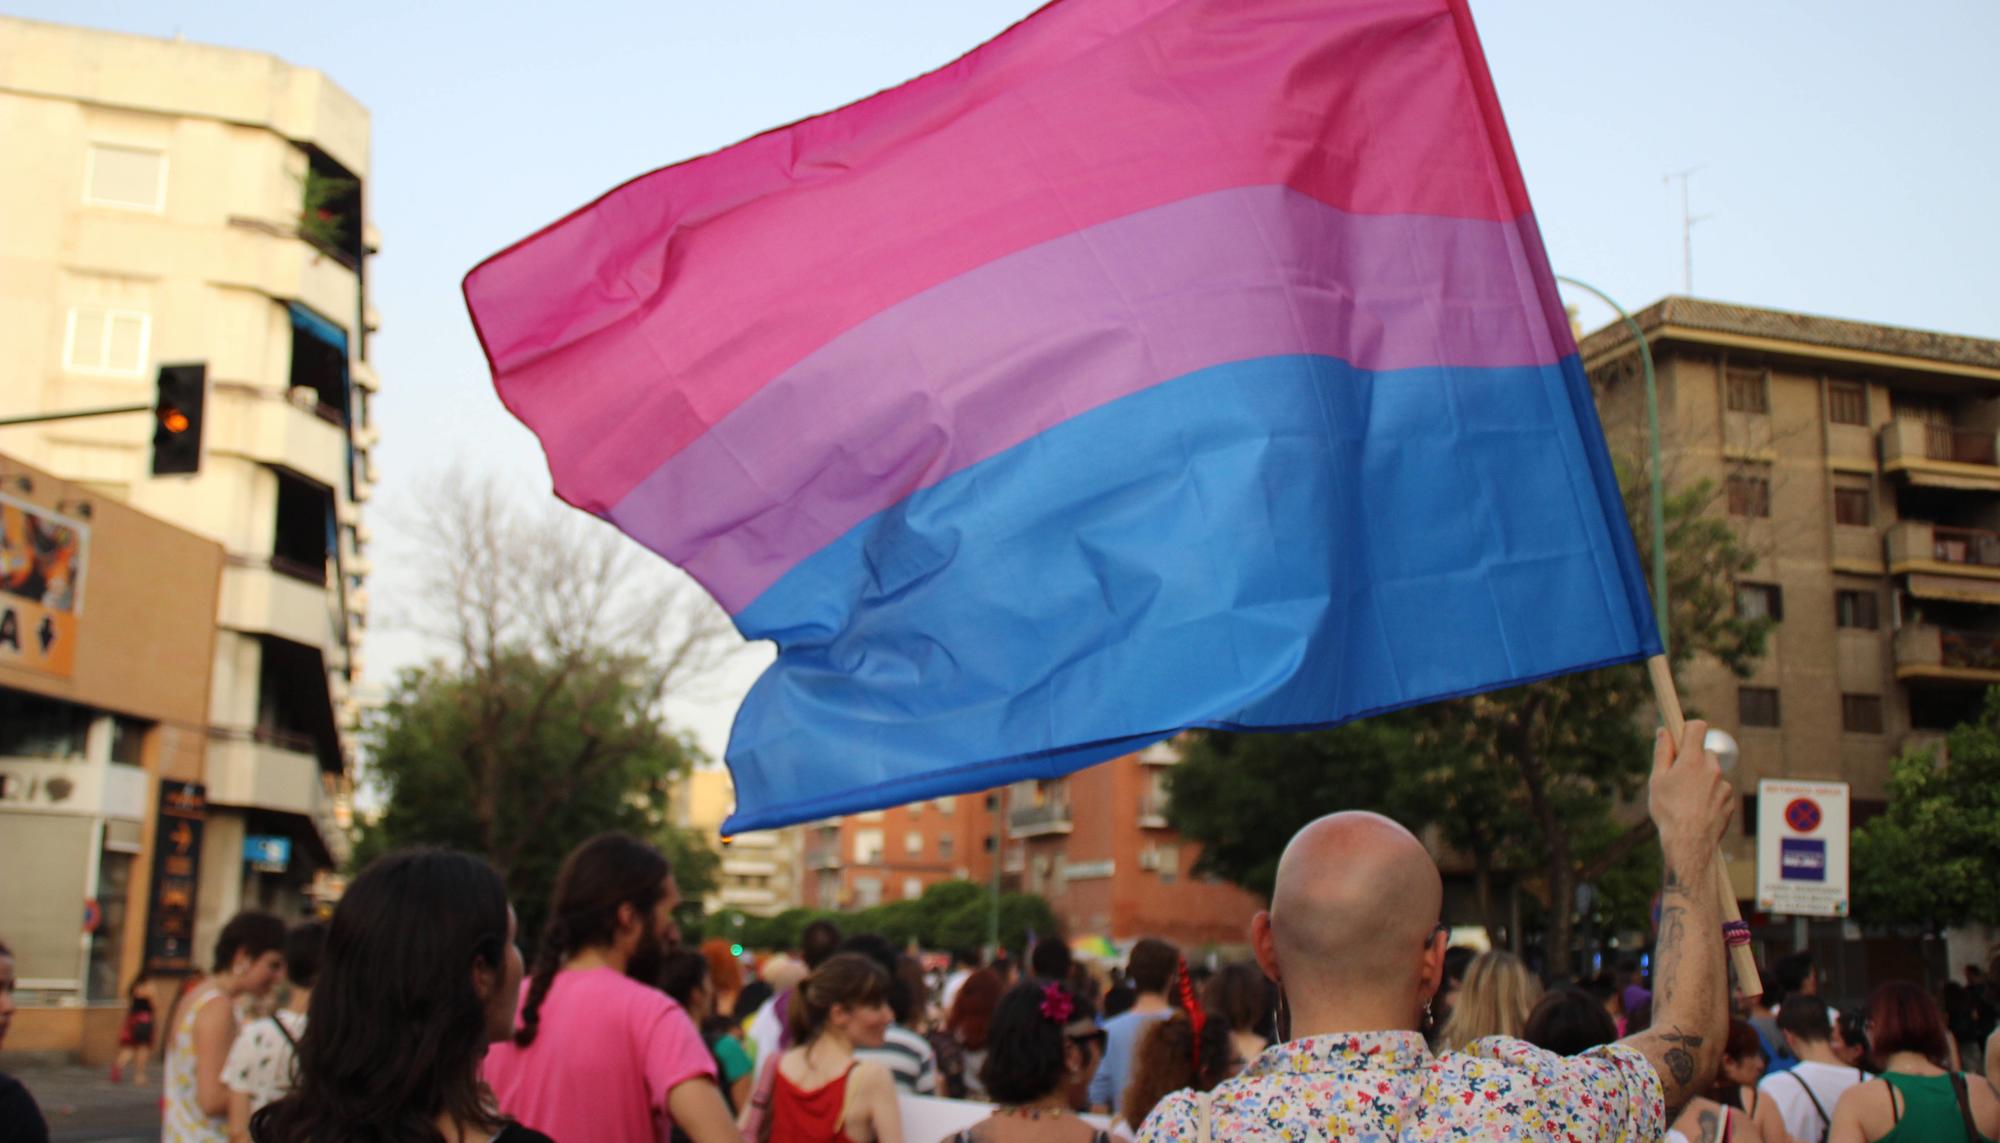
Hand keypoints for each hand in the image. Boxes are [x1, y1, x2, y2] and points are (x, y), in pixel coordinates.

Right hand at [1647, 720, 1734, 861]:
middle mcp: (1712, 768)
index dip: (1689, 728)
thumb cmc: (1669, 810)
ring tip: (1687, 801)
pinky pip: (1720, 792)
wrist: (1690, 842)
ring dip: (1703, 781)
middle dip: (1694, 760)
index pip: (1698, 728)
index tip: (1682, 736)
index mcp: (1692, 759)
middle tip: (1678, 777)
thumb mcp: (1657, 779)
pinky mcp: (1729, 802)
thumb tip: (1664, 731)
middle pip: (1705, 753)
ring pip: (1713, 775)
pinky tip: (1698, 811)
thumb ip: (1662, 752)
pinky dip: (1711, 797)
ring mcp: (1723, 786)